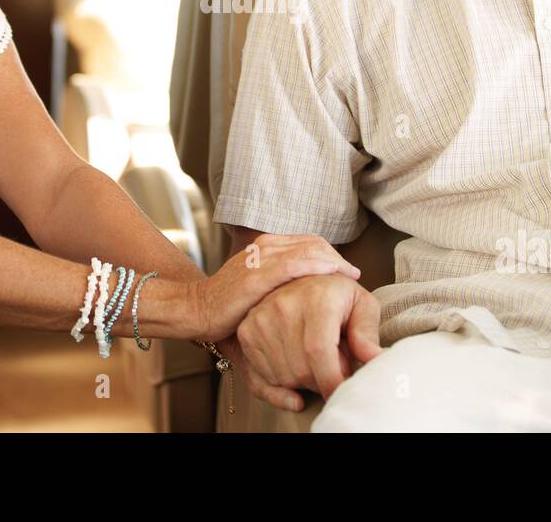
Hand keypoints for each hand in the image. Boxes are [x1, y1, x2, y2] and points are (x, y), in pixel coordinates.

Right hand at [194, 234, 359, 341]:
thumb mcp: (257, 283)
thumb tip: (308, 287)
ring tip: (351, 277)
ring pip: (310, 250)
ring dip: (335, 262)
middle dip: (337, 258)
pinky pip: (296, 264)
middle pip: (314, 244)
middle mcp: (265, 246)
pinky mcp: (258, 275)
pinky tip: (334, 276)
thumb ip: (280, 279)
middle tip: (353, 275)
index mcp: (266, 245)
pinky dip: (319, 267)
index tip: (347, 271)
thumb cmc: (228, 303)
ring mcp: (261, 258)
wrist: (196, 309)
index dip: (332, 254)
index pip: (310, 242)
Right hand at [235, 274, 381, 411]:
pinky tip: (296, 365)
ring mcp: (261, 318)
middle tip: (333, 367)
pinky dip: (282, 381)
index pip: (319, 351)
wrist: (303, 280)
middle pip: (301, 370)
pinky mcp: (247, 332)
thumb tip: (376, 359)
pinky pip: (264, 376)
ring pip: (283, 376)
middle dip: (321, 382)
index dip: (332, 380)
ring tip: (315, 359)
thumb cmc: (337, 297)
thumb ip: (367, 333)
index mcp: (316, 298)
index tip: (342, 392)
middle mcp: (283, 305)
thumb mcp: (362, 306)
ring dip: (303, 381)